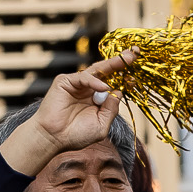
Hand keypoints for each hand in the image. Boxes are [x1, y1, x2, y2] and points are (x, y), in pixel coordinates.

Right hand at [0, 52, 134, 174]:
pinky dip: (94, 82)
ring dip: (112, 63)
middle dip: (121, 62)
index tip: (139, 75)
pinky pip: (83, 78)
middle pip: (107, 72)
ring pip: (96, 70)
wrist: (53, 138)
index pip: (114, 84)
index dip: (126, 79)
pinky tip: (104, 88)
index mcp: (98, 98)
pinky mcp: (65, 82)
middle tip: (135, 52)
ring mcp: (77, 84)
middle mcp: (89, 88)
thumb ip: (111, 109)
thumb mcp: (101, 124)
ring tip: (127, 59)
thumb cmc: (76, 135)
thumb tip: (119, 91)